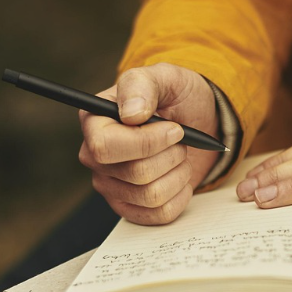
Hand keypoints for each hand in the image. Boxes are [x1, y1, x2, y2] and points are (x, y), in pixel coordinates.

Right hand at [79, 63, 219, 224]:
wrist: (196, 121)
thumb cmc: (175, 97)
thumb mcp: (164, 77)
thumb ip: (143, 85)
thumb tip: (131, 114)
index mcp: (94, 122)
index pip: (105, 147)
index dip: (146, 143)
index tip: (174, 129)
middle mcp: (96, 157)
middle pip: (135, 173)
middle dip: (171, 155)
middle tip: (180, 139)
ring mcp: (111, 185)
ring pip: (152, 195)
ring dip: (179, 173)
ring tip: (180, 156)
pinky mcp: (130, 207)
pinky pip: (161, 214)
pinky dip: (181, 195)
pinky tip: (179, 176)